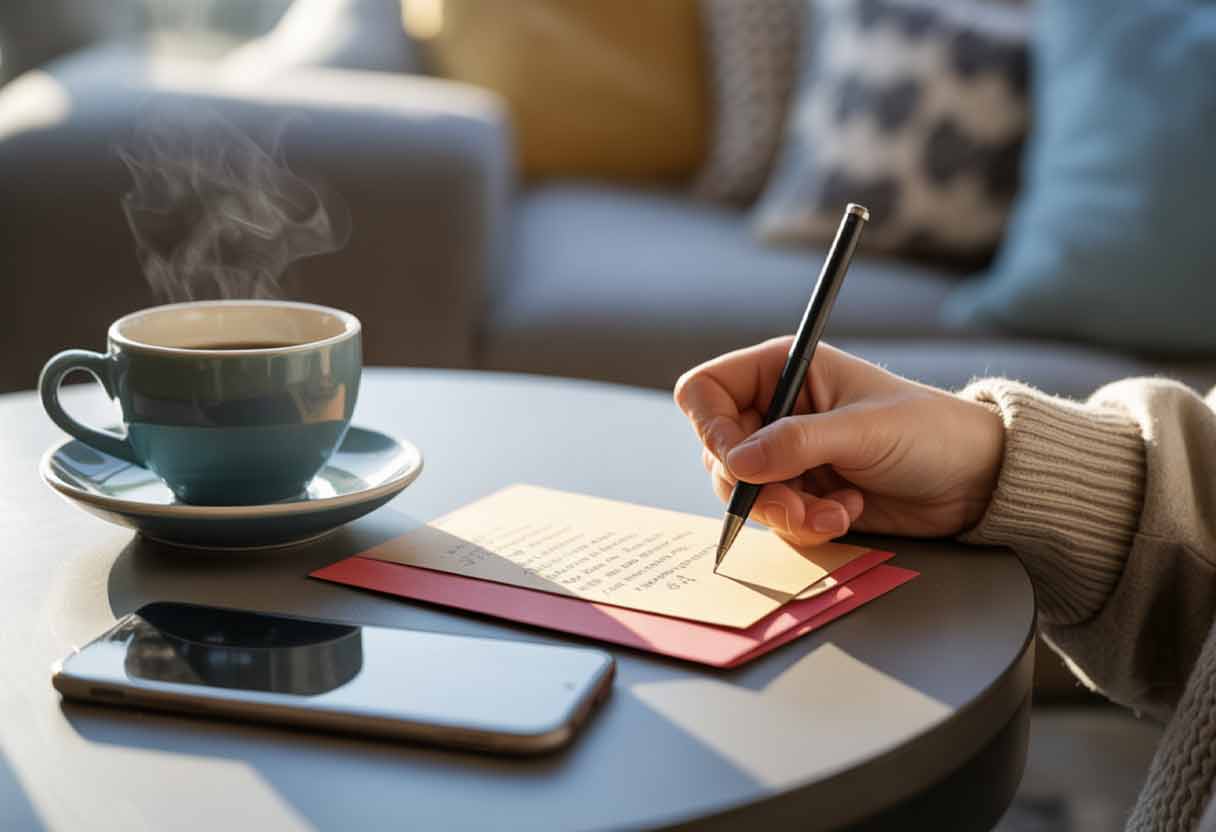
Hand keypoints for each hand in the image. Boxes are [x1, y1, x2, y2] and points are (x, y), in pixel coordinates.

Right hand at [674, 338, 1004, 545]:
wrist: (974, 480)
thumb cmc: (930, 432)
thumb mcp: (863, 430)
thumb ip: (797, 443)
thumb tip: (736, 463)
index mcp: (783, 370)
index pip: (707, 392)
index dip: (710, 427)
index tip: (738, 462)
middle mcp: (775, 411)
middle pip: (718, 452)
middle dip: (756, 487)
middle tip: (795, 503)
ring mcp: (785, 455)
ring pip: (743, 492)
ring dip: (785, 511)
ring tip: (835, 513)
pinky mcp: (800, 493)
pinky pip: (773, 518)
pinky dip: (804, 524)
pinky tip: (846, 513)